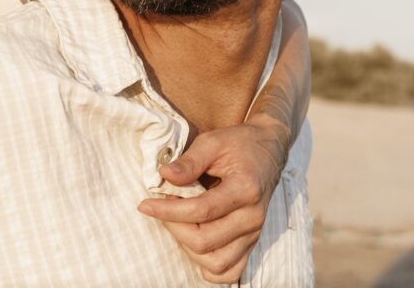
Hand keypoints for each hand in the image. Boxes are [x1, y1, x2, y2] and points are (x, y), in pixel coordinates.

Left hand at [137, 120, 286, 282]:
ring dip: (188, 247)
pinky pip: (230, 271)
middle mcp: (253, 217)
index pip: (201, 211)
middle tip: (163, 207)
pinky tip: (193, 242)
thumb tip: (164, 176)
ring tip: (178, 222)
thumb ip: (189, 161)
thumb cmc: (238, 144)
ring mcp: (254, 233)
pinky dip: (208, 264)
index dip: (168, 210)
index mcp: (245, 190)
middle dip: (174, 226)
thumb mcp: (212, 142)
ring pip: (216, 263)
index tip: (145, 204)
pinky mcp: (251, 242)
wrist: (268, 151)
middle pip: (205, 241)